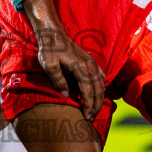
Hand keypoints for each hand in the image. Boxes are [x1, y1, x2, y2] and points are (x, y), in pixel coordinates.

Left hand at [24, 0, 104, 119]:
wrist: (53, 34)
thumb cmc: (49, 50)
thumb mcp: (49, 66)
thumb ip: (58, 80)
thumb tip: (66, 95)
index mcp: (81, 68)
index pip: (88, 91)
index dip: (88, 105)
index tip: (87, 117)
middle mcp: (90, 66)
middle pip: (98, 89)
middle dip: (95, 105)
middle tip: (91, 118)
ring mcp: (92, 63)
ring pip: (101, 84)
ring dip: (99, 98)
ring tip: (94, 109)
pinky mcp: (90, 61)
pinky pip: (100, 76)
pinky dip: (101, 86)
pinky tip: (100, 92)